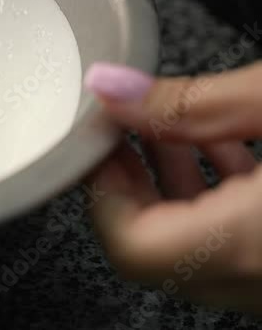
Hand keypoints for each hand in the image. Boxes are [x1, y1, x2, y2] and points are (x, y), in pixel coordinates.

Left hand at [84, 61, 261, 314]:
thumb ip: (194, 102)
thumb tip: (113, 89)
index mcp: (249, 244)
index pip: (129, 243)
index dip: (101, 184)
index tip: (99, 136)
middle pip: (158, 250)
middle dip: (133, 181)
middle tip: (129, 128)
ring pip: (199, 256)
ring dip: (177, 191)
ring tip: (183, 130)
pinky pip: (240, 256)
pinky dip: (220, 207)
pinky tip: (233, 152)